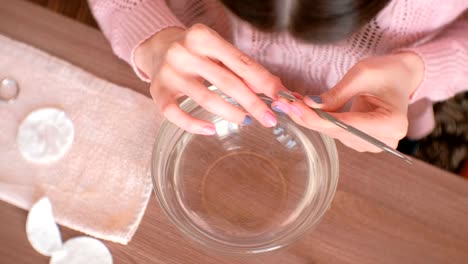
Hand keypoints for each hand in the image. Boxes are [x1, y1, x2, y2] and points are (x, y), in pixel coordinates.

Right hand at [134, 24, 283, 134]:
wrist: (157, 47)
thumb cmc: (196, 52)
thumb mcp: (218, 51)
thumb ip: (242, 68)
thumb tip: (276, 90)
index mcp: (203, 37)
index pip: (241, 63)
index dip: (264, 82)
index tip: (281, 99)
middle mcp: (184, 52)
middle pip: (227, 82)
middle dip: (253, 103)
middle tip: (270, 119)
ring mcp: (169, 73)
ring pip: (206, 98)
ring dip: (231, 113)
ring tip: (247, 120)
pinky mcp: (158, 92)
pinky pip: (176, 114)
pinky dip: (195, 125)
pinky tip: (211, 130)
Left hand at [271, 53, 423, 151]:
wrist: (401, 77)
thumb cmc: (386, 71)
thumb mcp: (362, 74)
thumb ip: (336, 94)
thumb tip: (308, 105)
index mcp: (391, 123)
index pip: (345, 125)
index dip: (316, 117)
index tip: (293, 107)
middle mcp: (384, 140)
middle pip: (336, 132)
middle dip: (308, 117)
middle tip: (283, 103)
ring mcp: (373, 144)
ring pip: (333, 133)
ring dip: (310, 118)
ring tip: (289, 103)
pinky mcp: (362, 142)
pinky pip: (336, 132)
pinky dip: (319, 120)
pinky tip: (302, 109)